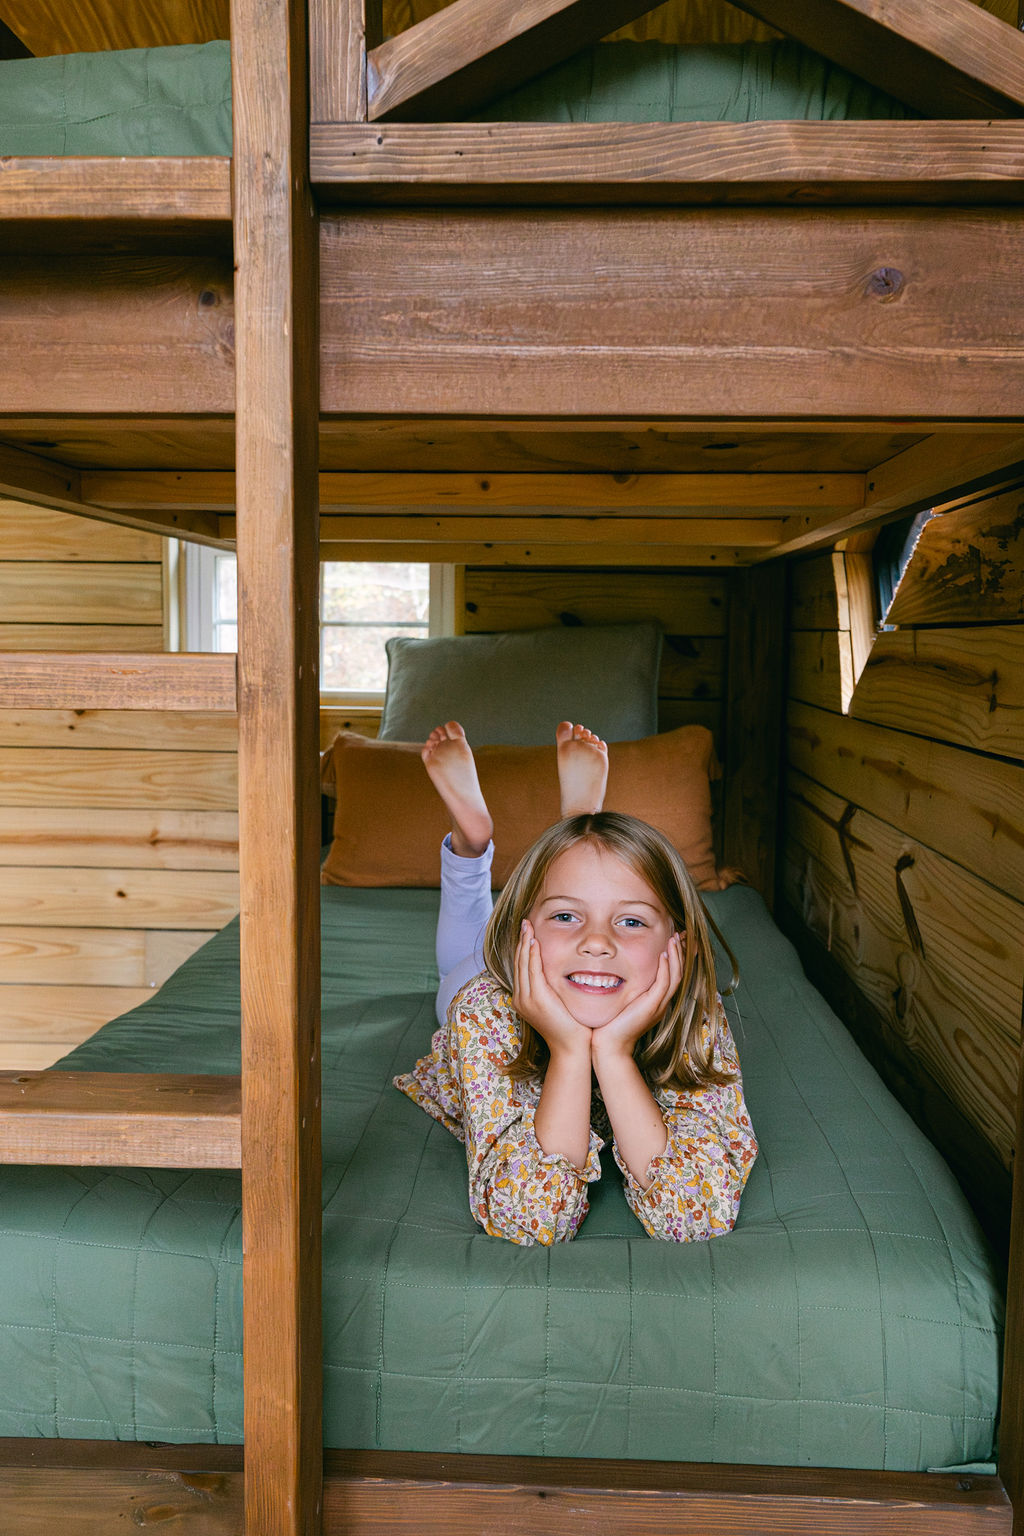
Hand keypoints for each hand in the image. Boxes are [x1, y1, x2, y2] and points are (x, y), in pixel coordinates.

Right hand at [513, 920, 592, 1061]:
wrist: (572, 1048)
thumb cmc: (571, 1028)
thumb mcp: (558, 1004)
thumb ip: (554, 988)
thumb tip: (562, 972)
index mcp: (523, 999)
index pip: (521, 967)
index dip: (522, 948)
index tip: (527, 931)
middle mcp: (520, 998)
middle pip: (518, 962)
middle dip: (521, 940)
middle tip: (525, 922)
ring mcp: (526, 999)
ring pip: (523, 964)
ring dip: (525, 943)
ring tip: (528, 926)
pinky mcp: (537, 999)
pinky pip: (532, 971)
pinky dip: (531, 955)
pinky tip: (534, 942)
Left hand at [590, 932, 683, 1064]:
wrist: (608, 1046)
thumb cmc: (609, 1025)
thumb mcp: (620, 1002)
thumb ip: (624, 989)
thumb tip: (614, 972)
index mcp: (655, 1001)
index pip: (671, 975)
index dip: (676, 958)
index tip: (675, 940)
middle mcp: (660, 1002)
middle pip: (678, 973)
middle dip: (681, 953)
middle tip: (681, 934)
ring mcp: (658, 1005)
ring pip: (675, 976)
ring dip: (675, 956)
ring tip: (674, 939)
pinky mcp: (651, 1006)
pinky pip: (663, 984)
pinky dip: (666, 968)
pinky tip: (664, 955)